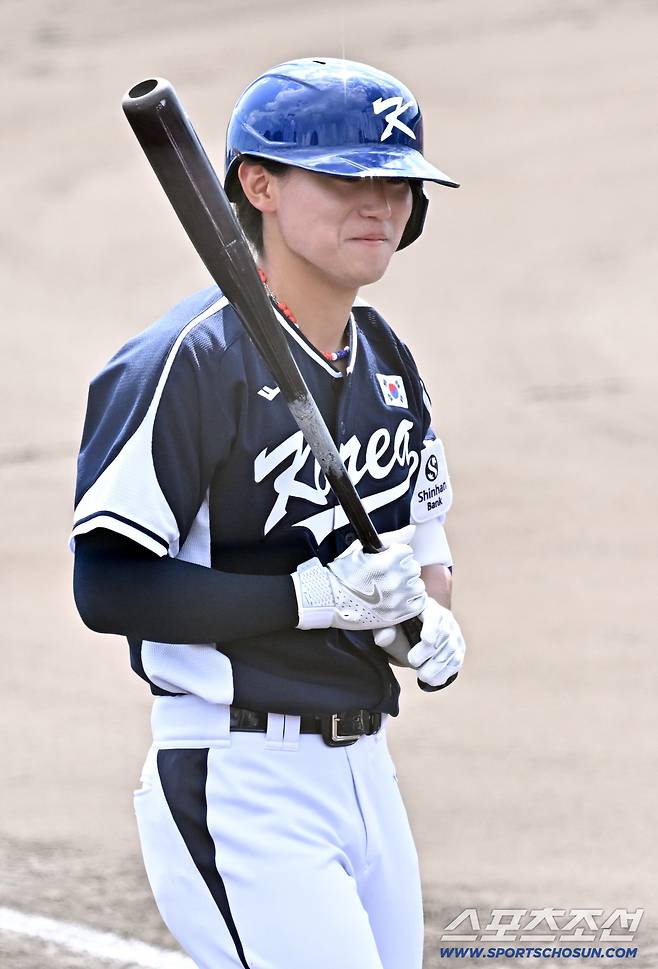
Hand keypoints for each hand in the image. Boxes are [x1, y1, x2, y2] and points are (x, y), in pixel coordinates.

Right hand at [292, 524, 426, 630]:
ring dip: (407, 585)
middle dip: (402, 569)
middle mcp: (394, 581)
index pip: (407, 552)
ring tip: (390, 587)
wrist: (328, 600)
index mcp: (386, 562)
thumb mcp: (361, 549)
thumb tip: (412, 529)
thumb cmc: (342, 574)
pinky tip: (397, 598)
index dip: (396, 554)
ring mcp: (397, 600)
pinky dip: (411, 600)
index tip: (386, 560)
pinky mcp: (397, 615)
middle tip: (386, 575)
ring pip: (417, 586)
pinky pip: (419, 603)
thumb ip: (390, 538)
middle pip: (413, 568)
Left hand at [373, 597, 465, 686]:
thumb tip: (382, 637)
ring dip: (437, 666)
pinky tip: (433, 680)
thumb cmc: (397, 631)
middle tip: (413, 662)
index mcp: (427, 607)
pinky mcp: (458, 648)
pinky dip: (445, 672)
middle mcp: (445, 618)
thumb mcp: (389, 630)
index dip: (432, 627)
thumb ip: (385, 632)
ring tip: (422, 676)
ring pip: (452, 649)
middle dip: (429, 652)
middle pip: (444, 634)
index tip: (426, 640)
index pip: (434, 614)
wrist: (408, 639)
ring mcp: (454, 634)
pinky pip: (456, 660)